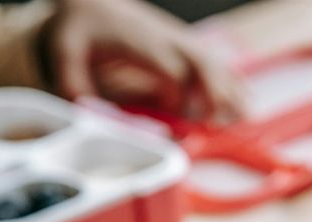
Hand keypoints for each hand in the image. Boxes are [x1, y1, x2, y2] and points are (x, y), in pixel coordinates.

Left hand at [43, 0, 243, 122]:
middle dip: (217, 91)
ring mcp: (178, 40)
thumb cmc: (79, 30)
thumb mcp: (64, 53)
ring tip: (247, 116)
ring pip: (213, 62)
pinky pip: (215, 62)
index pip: (170, 68)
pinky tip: (246, 99)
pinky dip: (232, 81)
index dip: (180, 94)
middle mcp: (164, 38)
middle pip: (200, 62)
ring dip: (232, 88)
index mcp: (138, 41)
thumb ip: (74, 84)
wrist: (92, 4)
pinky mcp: (184, 45)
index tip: (180, 117)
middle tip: (224, 121)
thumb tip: (88, 114)